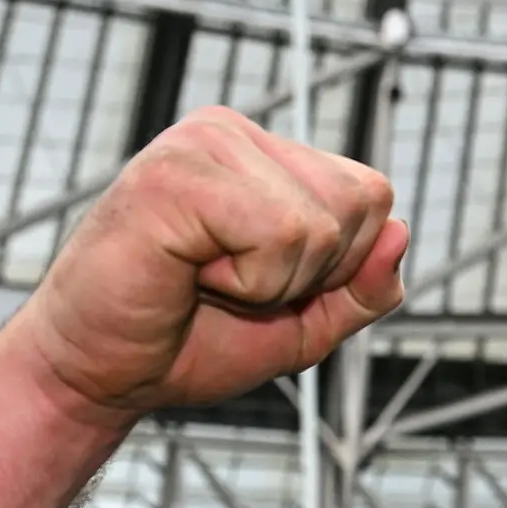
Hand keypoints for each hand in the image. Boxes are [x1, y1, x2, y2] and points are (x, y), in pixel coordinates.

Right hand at [2, 108, 409, 428]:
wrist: (103, 375)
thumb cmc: (189, 341)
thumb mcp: (305, 324)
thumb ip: (364, 288)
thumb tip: (403, 232)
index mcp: (263, 153)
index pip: (372, 196)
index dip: (338, 267)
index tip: (260, 284)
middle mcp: (232, 132)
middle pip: (359, 205)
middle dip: (310, 276)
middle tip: (226, 286)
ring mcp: (202, 145)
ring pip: (321, 225)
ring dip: (272, 284)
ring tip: (202, 279)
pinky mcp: (175, 176)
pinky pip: (281, 234)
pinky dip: (248, 283)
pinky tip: (188, 275)